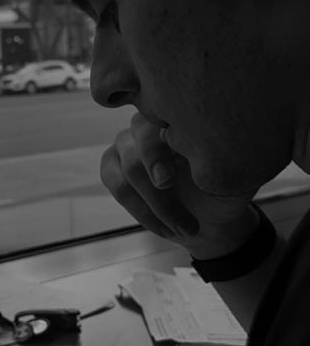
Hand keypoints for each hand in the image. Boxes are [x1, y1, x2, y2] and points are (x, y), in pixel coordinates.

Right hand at [100, 112, 258, 257]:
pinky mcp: (112, 165)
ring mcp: (127, 142)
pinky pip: (116, 184)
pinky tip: (164, 227)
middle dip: (156, 188)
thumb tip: (193, 146)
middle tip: (181, 217)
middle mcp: (149, 123)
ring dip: (156, 207)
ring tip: (184, 228)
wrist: (214, 219)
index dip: (157, 152)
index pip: (157, 121)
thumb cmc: (224, 191)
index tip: (167, 181)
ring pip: (129, 170)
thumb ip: (215, 156)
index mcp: (179, 117)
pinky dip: (141, 211)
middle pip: (138, 148)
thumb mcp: (232, 174)